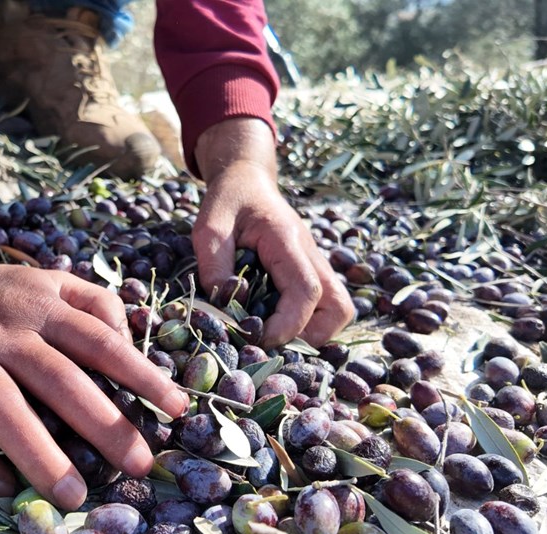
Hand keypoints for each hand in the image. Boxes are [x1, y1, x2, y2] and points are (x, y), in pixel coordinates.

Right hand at [0, 216, 187, 509]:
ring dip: (39, 454)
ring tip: (73, 495)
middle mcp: (3, 329)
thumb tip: (132, 344)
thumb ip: (96, 304)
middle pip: (58, 379)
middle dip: (103, 425)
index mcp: (42, 304)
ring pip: (1, 407)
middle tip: (138, 465)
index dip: (141, 374)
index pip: (100, 341)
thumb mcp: (50, 281)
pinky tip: (4, 487)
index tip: (176, 409)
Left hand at [193, 118, 354, 346]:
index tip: (258, 337)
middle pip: (338, 306)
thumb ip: (214, 265)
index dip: (288, 324)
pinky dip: (307, 321)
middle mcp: (310, 254)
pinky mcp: (310, 271)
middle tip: (273, 340)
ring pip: (338, 308)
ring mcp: (315, 263)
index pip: (306, 290)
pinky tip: (276, 322)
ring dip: (314, 331)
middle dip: (311, 335)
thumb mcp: (209, 227)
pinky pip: (325, 304)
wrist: (247, 180)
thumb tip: (226, 305)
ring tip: (276, 334)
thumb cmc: (228, 201)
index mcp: (287, 241)